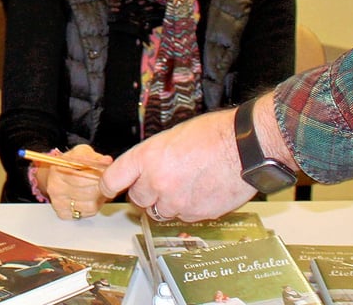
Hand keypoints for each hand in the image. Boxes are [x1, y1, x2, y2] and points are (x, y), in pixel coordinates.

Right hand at [41, 145, 112, 219]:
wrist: (56, 176)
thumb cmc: (70, 164)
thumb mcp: (81, 153)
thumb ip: (94, 157)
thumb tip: (107, 161)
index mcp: (58, 170)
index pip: (81, 178)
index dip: (98, 177)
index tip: (106, 174)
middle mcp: (56, 188)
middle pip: (88, 193)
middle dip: (101, 187)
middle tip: (106, 182)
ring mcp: (58, 203)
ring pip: (90, 206)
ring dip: (100, 198)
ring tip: (99, 189)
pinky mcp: (63, 213)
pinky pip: (87, 213)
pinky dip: (94, 207)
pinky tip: (92, 198)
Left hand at [98, 109, 256, 221]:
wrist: (245, 147)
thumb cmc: (213, 135)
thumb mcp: (171, 137)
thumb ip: (152, 157)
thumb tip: (142, 170)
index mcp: (147, 157)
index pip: (112, 179)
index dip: (108, 185)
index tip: (108, 188)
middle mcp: (156, 181)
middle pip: (137, 199)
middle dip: (146, 192)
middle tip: (161, 180)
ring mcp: (176, 201)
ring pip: (159, 211)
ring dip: (167, 202)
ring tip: (185, 184)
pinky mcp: (195, 214)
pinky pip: (182, 217)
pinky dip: (187, 208)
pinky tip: (200, 191)